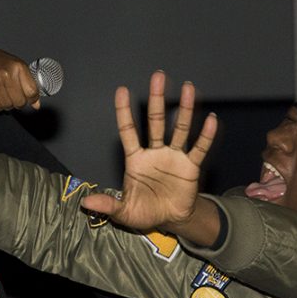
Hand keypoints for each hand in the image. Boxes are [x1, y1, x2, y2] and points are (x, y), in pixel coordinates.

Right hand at [0, 44, 40, 110]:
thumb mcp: (15, 67)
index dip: (32, 99)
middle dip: (17, 102)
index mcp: (18, 66)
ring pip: (8, 106)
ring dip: (6, 104)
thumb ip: (27, 83)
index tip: (29, 99)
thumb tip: (36, 105)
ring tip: (2, 94)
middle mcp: (7, 74)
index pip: (32, 91)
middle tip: (12, 96)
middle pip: (20, 102)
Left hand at [81, 71, 220, 244]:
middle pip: (155, 121)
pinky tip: (211, 120)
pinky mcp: (190, 167)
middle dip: (157, 99)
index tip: (122, 91)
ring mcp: (174, 157)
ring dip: (185, 109)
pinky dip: (205, 136)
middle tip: (158, 76)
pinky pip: (199, 149)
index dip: (124, 112)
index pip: (128, 131)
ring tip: (189, 88)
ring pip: (179, 129)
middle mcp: (155, 152)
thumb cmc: (145, 212)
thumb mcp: (123, 211)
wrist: (170, 220)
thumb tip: (85, 203)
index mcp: (136, 159)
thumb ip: (108, 204)